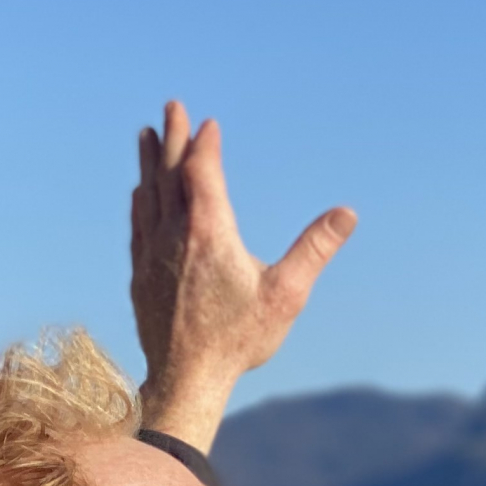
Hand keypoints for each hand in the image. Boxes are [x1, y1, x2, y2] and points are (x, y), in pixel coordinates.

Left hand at [130, 100, 355, 453]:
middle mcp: (174, 234)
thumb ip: (315, 249)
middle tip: (172, 106)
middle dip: (174, 137)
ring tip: (148, 135)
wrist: (186, 378)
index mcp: (209, 232)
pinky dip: (141, 200)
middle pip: (171, 173)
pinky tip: (141, 191)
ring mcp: (152, 253)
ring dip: (151, 162)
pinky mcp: (140, 273)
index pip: (203, 171)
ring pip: (148, 194)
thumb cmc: (239, 339)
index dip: (205, 145)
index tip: (209, 124)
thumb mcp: (286, 294)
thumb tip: (347, 214)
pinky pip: (138, 224)